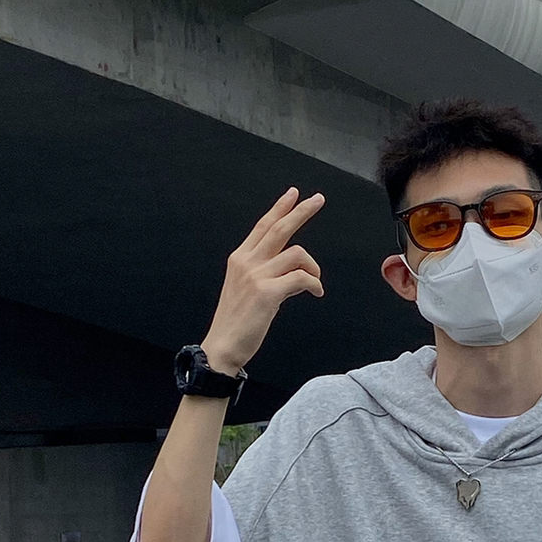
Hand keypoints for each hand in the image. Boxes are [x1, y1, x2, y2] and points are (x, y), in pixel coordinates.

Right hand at [202, 188, 325, 372]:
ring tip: (315, 282)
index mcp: (240, 259)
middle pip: (279, 228)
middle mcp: (247, 262)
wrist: (223, 346)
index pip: (263, 226)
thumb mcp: (248, 291)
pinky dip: (314, 284)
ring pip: (297, 254)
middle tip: (318, 199)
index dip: (279, 208)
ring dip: (313, 267)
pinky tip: (316, 292)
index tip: (292, 194)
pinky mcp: (267, 293)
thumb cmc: (237, 323)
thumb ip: (269, 275)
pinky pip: (302, 278)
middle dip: (301, 211)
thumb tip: (297, 273)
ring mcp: (256, 276)